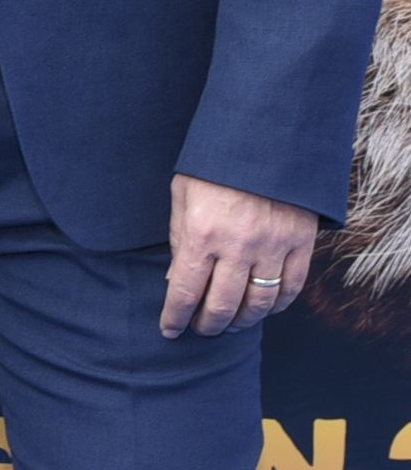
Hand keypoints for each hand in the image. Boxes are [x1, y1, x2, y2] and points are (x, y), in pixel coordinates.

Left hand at [161, 173, 317, 335]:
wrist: (264, 140)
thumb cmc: (214, 167)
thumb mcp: (182, 195)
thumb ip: (179, 238)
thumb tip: (175, 281)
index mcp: (201, 233)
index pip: (184, 291)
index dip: (175, 316)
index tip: (169, 329)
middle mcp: (238, 246)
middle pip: (223, 305)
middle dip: (208, 325)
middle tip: (201, 329)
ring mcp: (273, 247)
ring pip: (259, 304)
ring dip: (243, 320)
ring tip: (230, 322)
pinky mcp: (300, 244)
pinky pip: (292, 288)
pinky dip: (278, 306)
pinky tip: (264, 308)